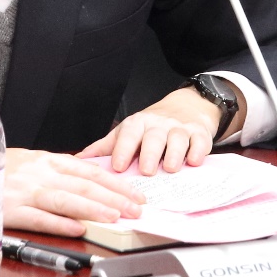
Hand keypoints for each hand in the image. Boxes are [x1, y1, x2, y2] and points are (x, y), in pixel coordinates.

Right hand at [1, 148, 143, 237]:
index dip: (116, 183)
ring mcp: (24, 192)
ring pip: (65, 199)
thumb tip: (89, 180)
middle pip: (84, 185)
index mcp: (47, 160)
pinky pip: (38, 218)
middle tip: (136, 209)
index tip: (136, 194)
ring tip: (114, 217)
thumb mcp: (30, 163)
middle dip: (114, 197)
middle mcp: (39, 173)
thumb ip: (57, 172)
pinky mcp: (9, 210)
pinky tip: (77, 229)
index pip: (90, 171)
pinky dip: (59, 223)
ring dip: (92, 208)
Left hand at [77, 86, 241, 175]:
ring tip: (170, 169)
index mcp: (137, 124)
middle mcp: (158, 125)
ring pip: (177, 139)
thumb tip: (77, 160)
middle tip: (146, 170)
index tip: (118, 166)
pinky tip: (194, 162)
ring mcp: (180, 129)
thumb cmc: (151, 126)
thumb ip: (104, 147)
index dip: (123, 150)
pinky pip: (199, 141)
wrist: (186, 106)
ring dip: (174, 153)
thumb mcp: (127, 132)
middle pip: (153, 137)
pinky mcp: (199, 133)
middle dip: (149, 153)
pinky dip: (198, 151)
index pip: (128, 135)